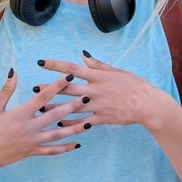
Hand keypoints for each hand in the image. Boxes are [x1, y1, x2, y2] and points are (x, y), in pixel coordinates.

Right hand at [0, 68, 89, 170]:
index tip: (69, 77)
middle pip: (56, 114)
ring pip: (59, 134)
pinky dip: (65, 148)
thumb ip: (6, 90)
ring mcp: (33, 141)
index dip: (57, 86)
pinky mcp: (33, 152)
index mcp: (21, 114)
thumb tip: (14, 72)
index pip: (43, 96)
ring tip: (90, 122)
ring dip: (75, 128)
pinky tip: (77, 144)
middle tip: (88, 97)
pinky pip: (52, 151)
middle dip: (73, 105)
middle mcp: (30, 127)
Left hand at [36, 51, 173, 128]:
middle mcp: (95, 90)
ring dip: (55, 107)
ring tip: (40, 108)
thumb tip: (83, 56)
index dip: (55, 65)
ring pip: (71, 107)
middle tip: (33, 88)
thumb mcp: (117, 72)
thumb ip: (98, 65)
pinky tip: (59, 125)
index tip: (40, 62)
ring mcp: (97, 105)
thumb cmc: (134, 85)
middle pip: (67, 88)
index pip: (72, 68)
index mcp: (98, 76)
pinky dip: (70, 124)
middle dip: (49, 88)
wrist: (147, 104)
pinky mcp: (102, 118)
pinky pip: (82, 122)